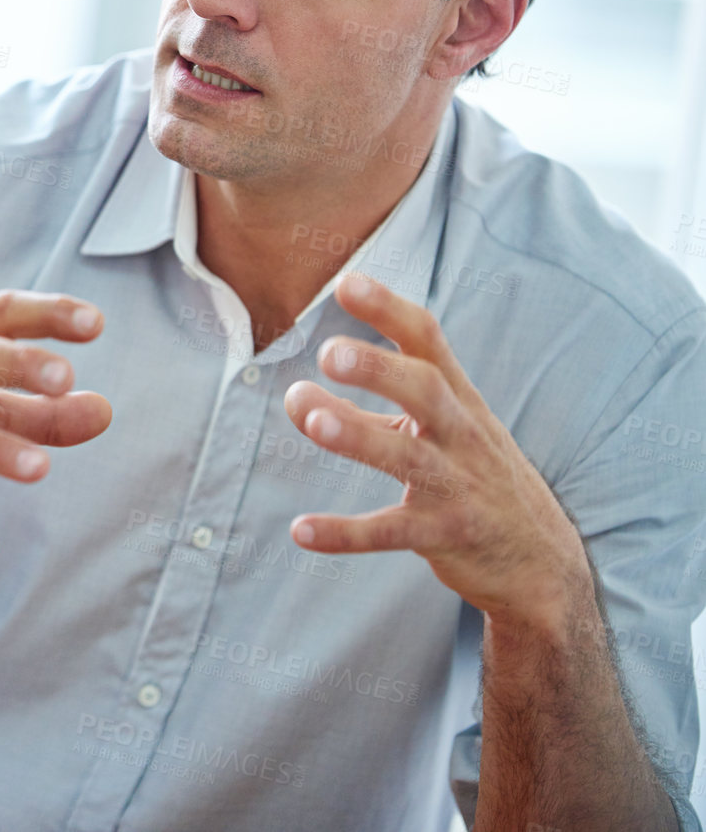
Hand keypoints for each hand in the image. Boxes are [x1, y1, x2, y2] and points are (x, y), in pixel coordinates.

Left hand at [283, 273, 590, 626]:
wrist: (542, 560)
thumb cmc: (478, 477)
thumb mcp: (447, 429)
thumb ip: (381, 409)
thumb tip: (301, 395)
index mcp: (459, 400)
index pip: (428, 341)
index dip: (388, 311)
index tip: (345, 283)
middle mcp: (462, 435)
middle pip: (425, 390)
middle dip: (379, 369)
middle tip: (328, 353)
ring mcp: (458, 486)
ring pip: (407, 457)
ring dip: (357, 436)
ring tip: (309, 419)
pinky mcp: (446, 536)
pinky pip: (391, 533)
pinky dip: (345, 533)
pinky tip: (300, 531)